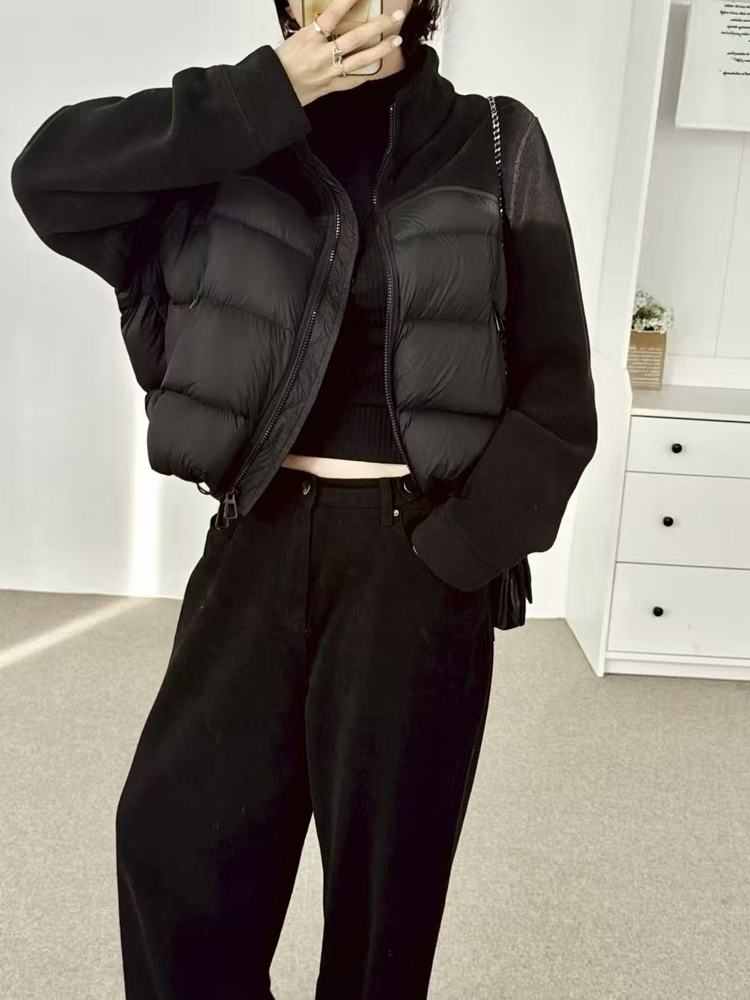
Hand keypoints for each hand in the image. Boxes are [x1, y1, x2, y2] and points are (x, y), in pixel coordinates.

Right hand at [275, 0, 405, 106]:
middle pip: (355, 38)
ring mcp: (329, 72)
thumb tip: (333, 19)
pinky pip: (354, 80)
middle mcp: (321, 55)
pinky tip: (380, 67)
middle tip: (396, 17)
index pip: (331, 15)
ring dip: (381, 49)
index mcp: (309, 38)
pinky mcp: (331, 87)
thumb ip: (317, 30)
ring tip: (396, 40)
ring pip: (360, 60)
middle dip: (378, 26)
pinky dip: (368, 73)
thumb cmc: (282, 62)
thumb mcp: (296, 39)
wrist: (274, 91)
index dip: (347, 1)